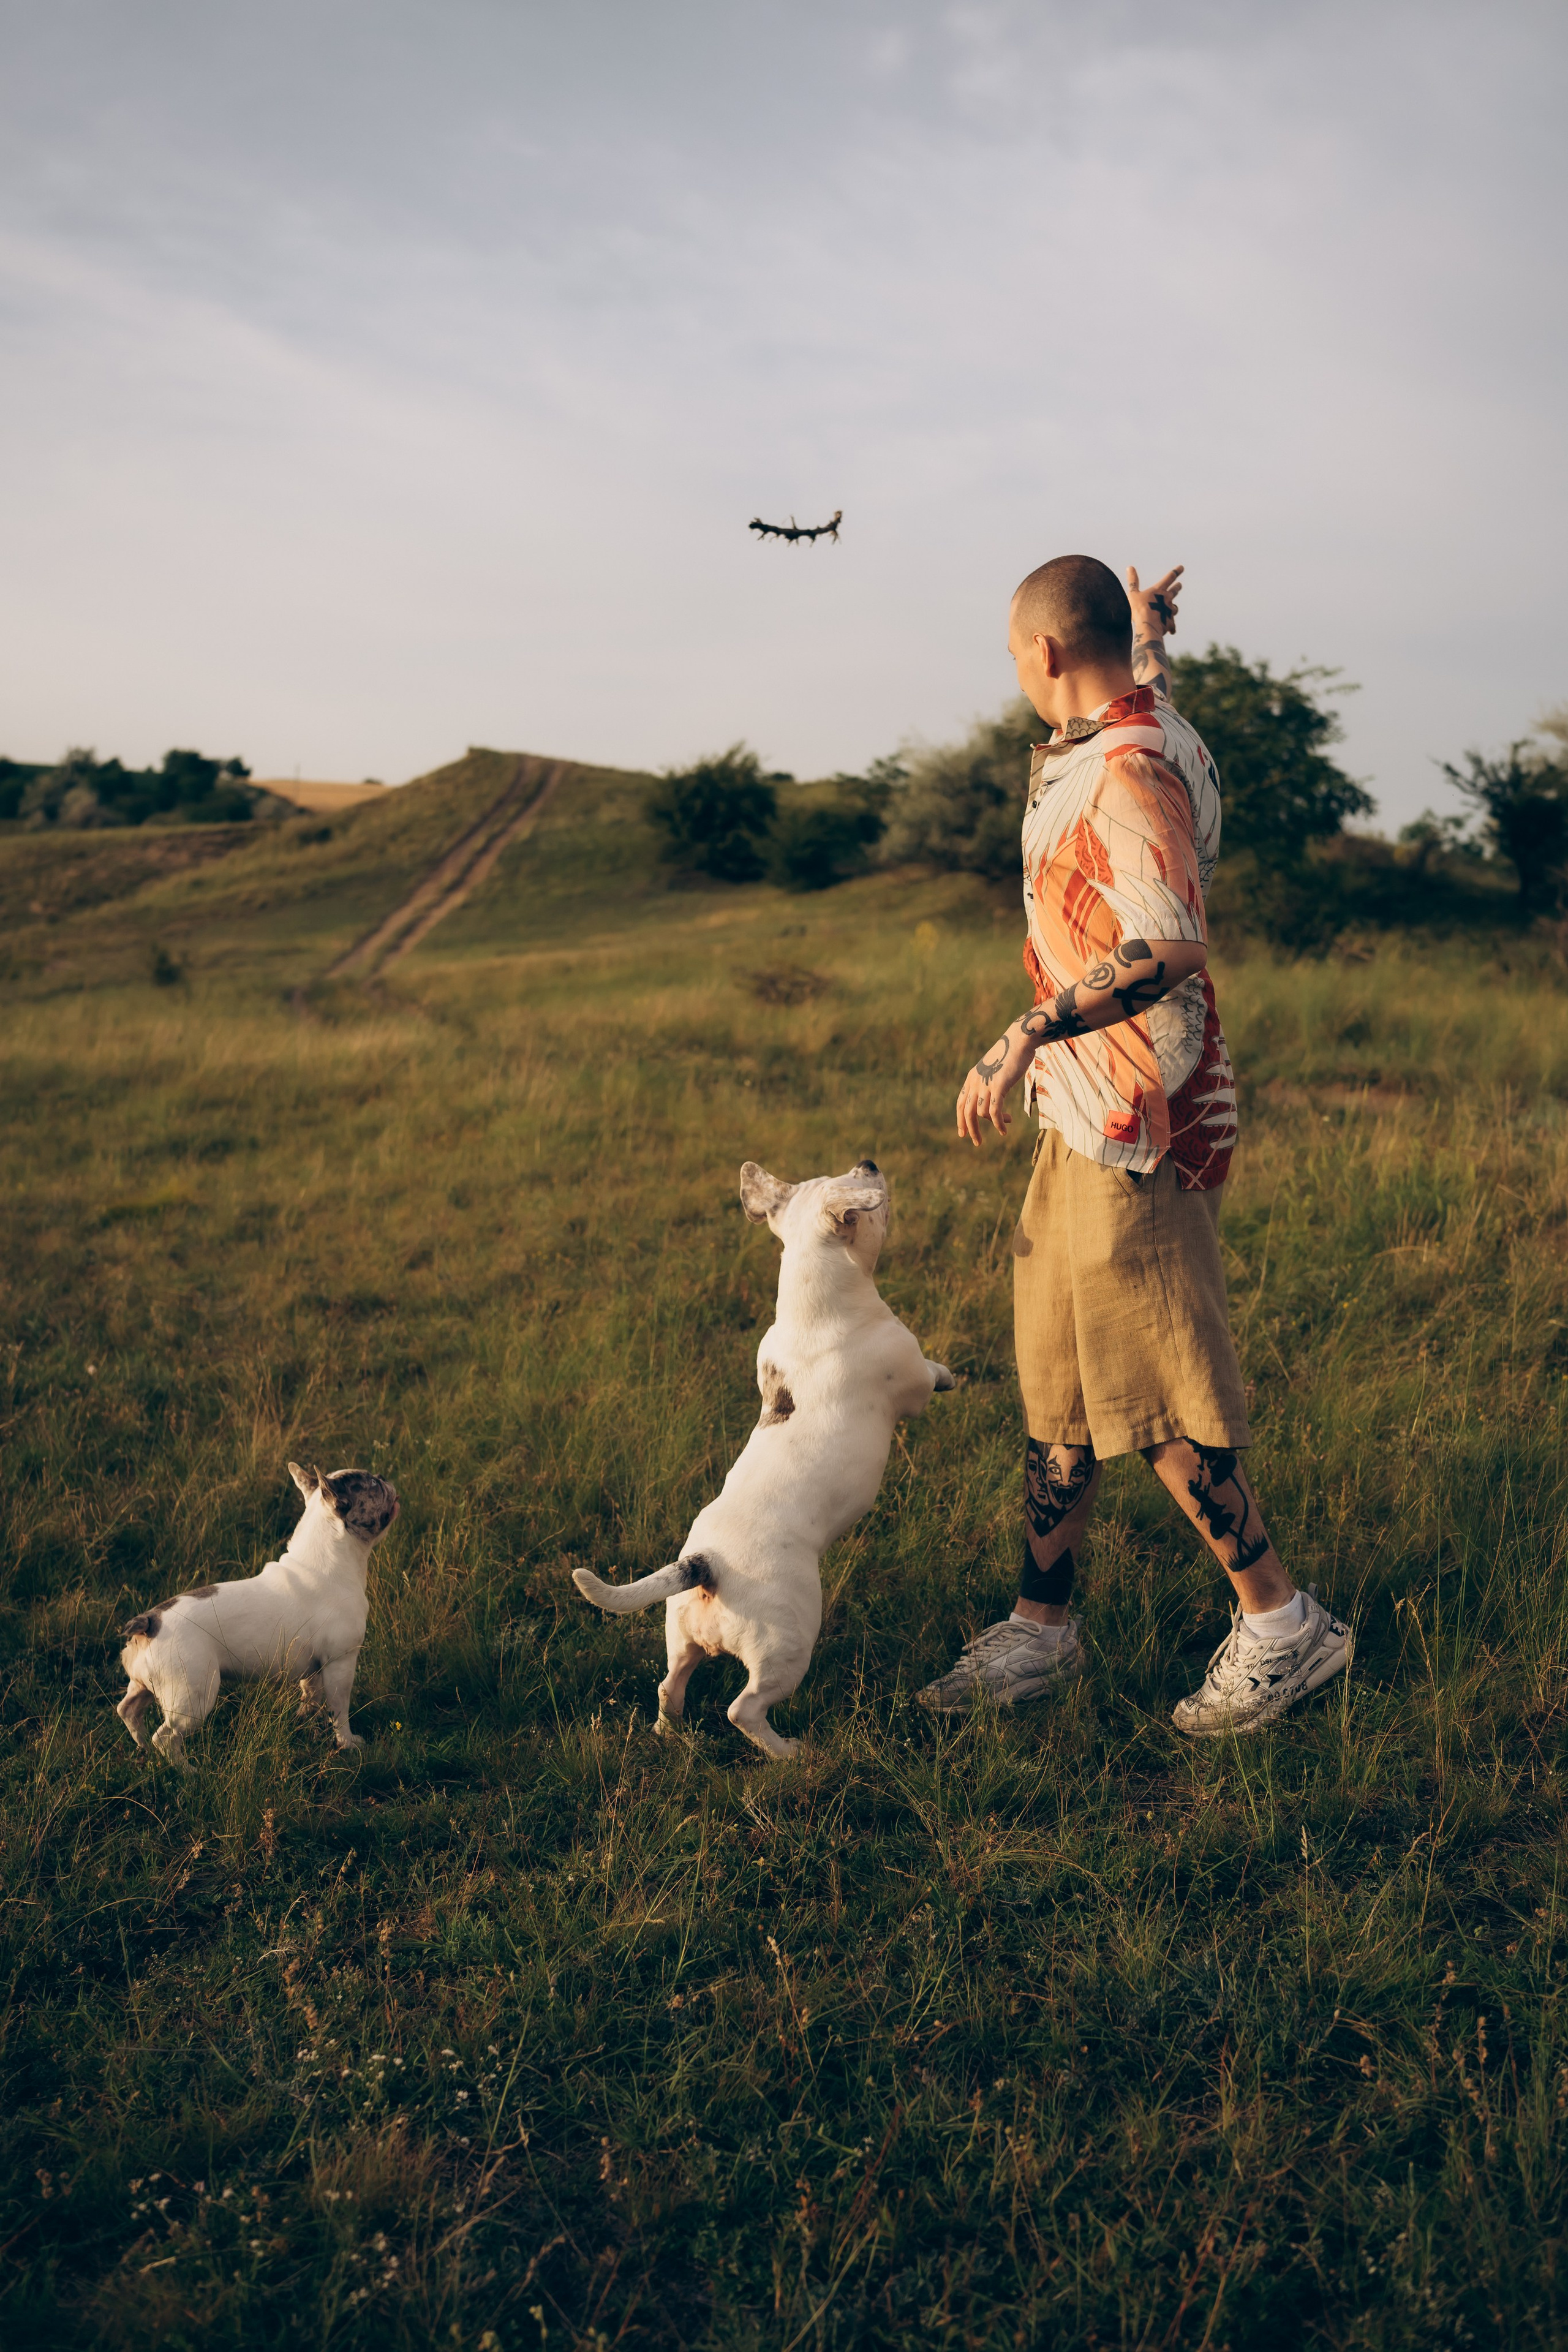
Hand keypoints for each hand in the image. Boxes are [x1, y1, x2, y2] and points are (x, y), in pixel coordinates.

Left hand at [955, 1023, 1036, 1146]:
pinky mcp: (998, 1086)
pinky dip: (998, 1124)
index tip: (962, 1133)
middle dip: (971, 1129)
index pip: (960, 1103)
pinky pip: (995, 1112)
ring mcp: (986, 1084)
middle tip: (977, 1142)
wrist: (1020, 1040)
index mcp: (971, 1078)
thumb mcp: (994, 1070)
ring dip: (992, 1124)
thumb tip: (992, 1100)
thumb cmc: (1010, 1055)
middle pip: (966, 1112)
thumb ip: (990, 1084)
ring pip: (981, 1113)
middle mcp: (975, 1081)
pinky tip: (1004, 1129)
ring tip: (1003, 1128)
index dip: (960, 1120)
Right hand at [1126, 562, 1182, 639]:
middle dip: (1177, 587)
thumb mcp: (1133, 594)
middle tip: (1179, 585)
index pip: (1169, 577)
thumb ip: (1133, 581)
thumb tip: (1130, 567)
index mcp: (1159, 590)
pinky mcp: (1170, 622)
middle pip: (1174, 591)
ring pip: (1175, 608)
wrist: (1147, 626)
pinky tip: (1171, 630)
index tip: (1182, 567)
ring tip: (1173, 608)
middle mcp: (1167, 599)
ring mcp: (1170, 611)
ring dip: (1173, 607)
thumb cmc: (1139, 609)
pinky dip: (1171, 627)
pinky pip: (1172, 625)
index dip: (1176, 571)